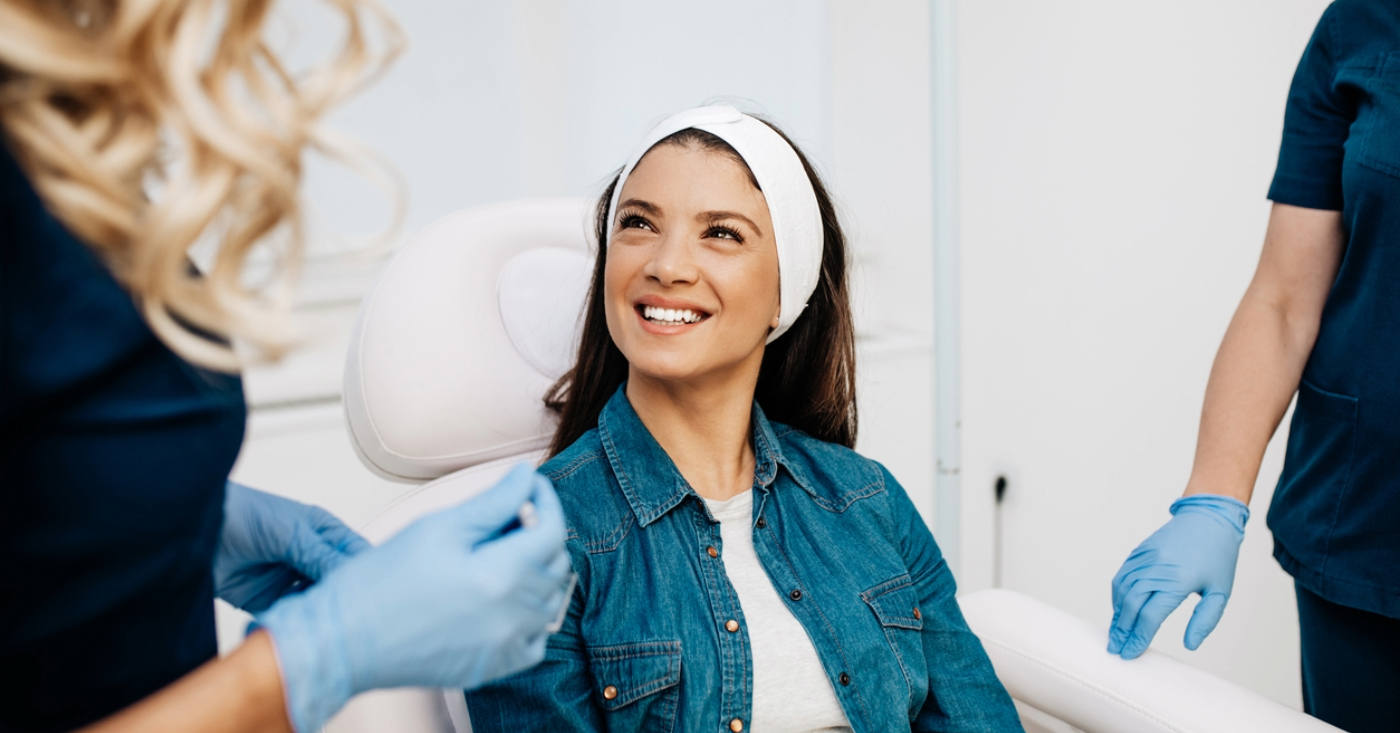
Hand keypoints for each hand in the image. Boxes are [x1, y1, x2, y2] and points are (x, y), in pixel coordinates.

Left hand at [215, 482, 369, 611]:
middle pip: (341, 584)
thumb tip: (350, 576)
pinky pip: (295, 615)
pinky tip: (301, 622)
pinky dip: (300, 621)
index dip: (367, 573)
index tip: (373, 593)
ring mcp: (293, 580)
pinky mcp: (273, 601)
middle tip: (352, 614)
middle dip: (346, 598)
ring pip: (320, 602)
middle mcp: (312, 558)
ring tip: (326, 621)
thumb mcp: (289, 532)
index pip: (357, 556)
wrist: (196, 533)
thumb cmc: (243, 514)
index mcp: (324, 534)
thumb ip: (320, 555)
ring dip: (322, 612)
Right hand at [258, 464, 570, 732]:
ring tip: (503, 554)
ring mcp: (504, 646)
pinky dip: (531, 615)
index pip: (552, 531)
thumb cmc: (380, 583)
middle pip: (555, 565)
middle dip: (541, 533)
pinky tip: (505, 599)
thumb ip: (492, 503)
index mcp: (501, 576)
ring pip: (550, 601)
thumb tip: (524, 477)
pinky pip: (535, 639)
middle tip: (509, 516)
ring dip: (538, 571)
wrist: (344, 641)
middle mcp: (512, 615)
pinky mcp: (492, 667)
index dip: (546, 501)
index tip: (530, 486)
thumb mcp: (438, 528)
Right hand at [1107, 494, 1249, 659]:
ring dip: (1116, 614)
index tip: (1132, 653)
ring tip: (1115, 632)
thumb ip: (1205, 620)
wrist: (1209, 517)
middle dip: (1121, 631)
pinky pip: (1121, 576)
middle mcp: (1156, 569)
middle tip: (1116, 648)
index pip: (1150, 617)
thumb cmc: (1218, 555)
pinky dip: (1117, 595)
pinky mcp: (1139, 552)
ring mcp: (1144, 558)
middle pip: (1130, 606)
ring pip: (1121, 591)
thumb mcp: (1220, 593)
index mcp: (1177, 581)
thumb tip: (1190, 644)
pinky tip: (1119, 608)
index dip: (1139, 638)